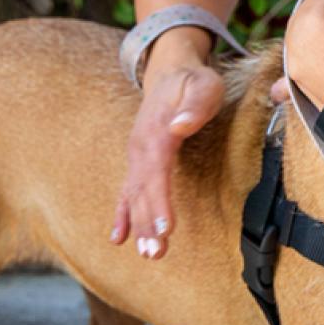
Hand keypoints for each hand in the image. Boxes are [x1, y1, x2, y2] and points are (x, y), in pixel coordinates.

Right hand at [110, 63, 224, 258]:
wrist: (170, 71)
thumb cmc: (193, 81)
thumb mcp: (203, 85)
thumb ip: (195, 104)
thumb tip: (180, 126)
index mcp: (157, 131)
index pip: (157, 171)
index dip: (160, 200)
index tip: (166, 226)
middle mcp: (142, 147)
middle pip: (144, 190)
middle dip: (149, 223)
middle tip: (156, 252)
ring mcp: (137, 155)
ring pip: (135, 195)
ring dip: (140, 225)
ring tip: (148, 253)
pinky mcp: (139, 160)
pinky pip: (127, 191)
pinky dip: (123, 214)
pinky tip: (119, 238)